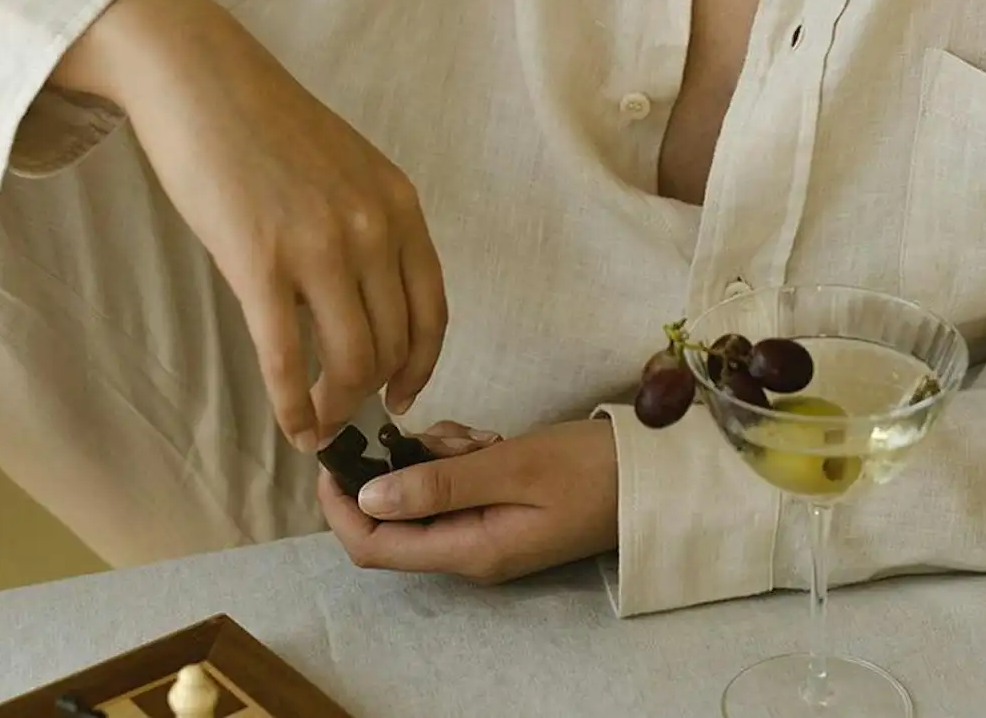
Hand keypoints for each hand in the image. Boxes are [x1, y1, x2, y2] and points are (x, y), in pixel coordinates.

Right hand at [51, 0, 446, 451]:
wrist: (202, 80)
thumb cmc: (266, 123)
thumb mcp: (345, 169)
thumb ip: (366, 227)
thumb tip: (362, 304)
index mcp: (398, 202)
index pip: (432, 308)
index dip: (422, 364)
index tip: (403, 395)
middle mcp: (372, 226)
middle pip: (392, 343)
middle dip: (372, 392)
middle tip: (346, 416)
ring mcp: (320, 246)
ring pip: (351, 360)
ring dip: (336, 407)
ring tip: (318, 422)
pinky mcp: (260, 263)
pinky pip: (288, 359)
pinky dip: (293, 406)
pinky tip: (289, 424)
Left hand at [318, 418, 618, 584]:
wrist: (652, 473)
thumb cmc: (589, 469)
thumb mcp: (514, 467)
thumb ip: (441, 481)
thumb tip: (369, 497)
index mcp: (467, 551)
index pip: (375, 547)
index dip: (341, 507)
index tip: (334, 454)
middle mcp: (467, 550)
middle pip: (396, 516)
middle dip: (401, 466)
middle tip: (447, 433)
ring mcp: (484, 531)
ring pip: (424, 491)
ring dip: (435, 454)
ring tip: (480, 435)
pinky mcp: (498, 508)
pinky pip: (453, 483)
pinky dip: (458, 453)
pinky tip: (489, 438)